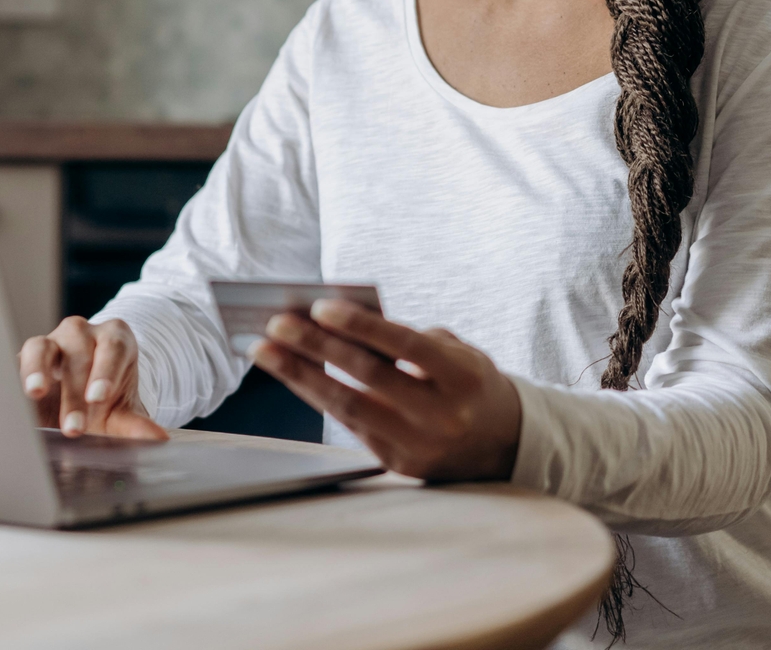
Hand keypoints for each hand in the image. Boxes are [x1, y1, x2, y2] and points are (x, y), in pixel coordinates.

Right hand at [18, 316, 167, 440]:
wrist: (80, 403)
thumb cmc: (104, 402)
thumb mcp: (122, 413)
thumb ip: (136, 424)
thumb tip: (159, 439)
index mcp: (114, 340)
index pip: (113, 348)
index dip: (105, 371)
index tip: (98, 398)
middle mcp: (81, 334)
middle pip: (78, 351)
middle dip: (75, 391)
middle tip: (73, 428)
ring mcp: (50, 343)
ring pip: (41, 346)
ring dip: (37, 369)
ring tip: (35, 392)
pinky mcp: (23, 359)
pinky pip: (15, 362)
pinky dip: (14, 378)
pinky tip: (11, 398)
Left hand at [252, 299, 520, 481]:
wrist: (505, 442)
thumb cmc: (469, 381)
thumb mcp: (456, 352)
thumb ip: (407, 340)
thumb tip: (339, 327)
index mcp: (464, 378)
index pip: (406, 347)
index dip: (362, 326)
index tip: (320, 307)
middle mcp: (443, 416)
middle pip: (368, 378)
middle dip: (316, 349)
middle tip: (275, 325)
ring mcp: (420, 445)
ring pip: (348, 409)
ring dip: (300, 376)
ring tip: (265, 351)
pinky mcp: (399, 465)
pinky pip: (350, 425)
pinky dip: (318, 396)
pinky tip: (292, 374)